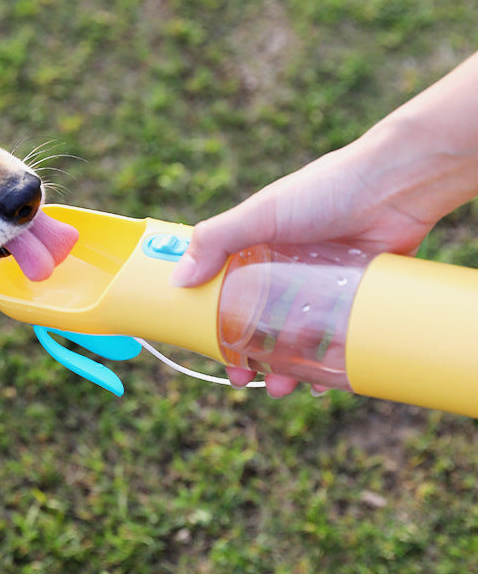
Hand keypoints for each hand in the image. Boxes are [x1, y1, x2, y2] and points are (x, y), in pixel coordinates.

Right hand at [171, 137, 435, 396]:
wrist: (395, 185)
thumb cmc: (323, 190)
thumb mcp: (260, 213)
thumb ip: (215, 240)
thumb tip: (178, 280)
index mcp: (257, 249)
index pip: (228, 293)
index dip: (218, 323)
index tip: (214, 351)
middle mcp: (286, 270)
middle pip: (262, 322)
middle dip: (252, 356)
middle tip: (247, 380)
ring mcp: (322, 286)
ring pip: (299, 336)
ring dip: (290, 367)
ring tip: (286, 388)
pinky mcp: (354, 297)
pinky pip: (337, 337)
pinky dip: (330, 361)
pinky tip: (326, 379)